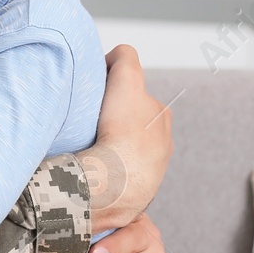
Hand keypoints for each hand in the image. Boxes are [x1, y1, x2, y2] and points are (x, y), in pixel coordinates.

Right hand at [79, 45, 171, 233]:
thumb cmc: (122, 132)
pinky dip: (106, 172)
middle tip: (93, 125)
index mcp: (162, 118)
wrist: (116, 181)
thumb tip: (115, 57)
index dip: (117, 94)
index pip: (137, 98)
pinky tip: (94, 169)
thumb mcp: (126, 78)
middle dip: (114, 123)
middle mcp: (161, 146)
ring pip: (123, 154)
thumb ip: (124, 57)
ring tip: (91, 149)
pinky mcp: (133, 196)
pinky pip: (116, 178)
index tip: (102, 101)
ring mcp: (148, 173)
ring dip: (110, 150)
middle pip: (131, 126)